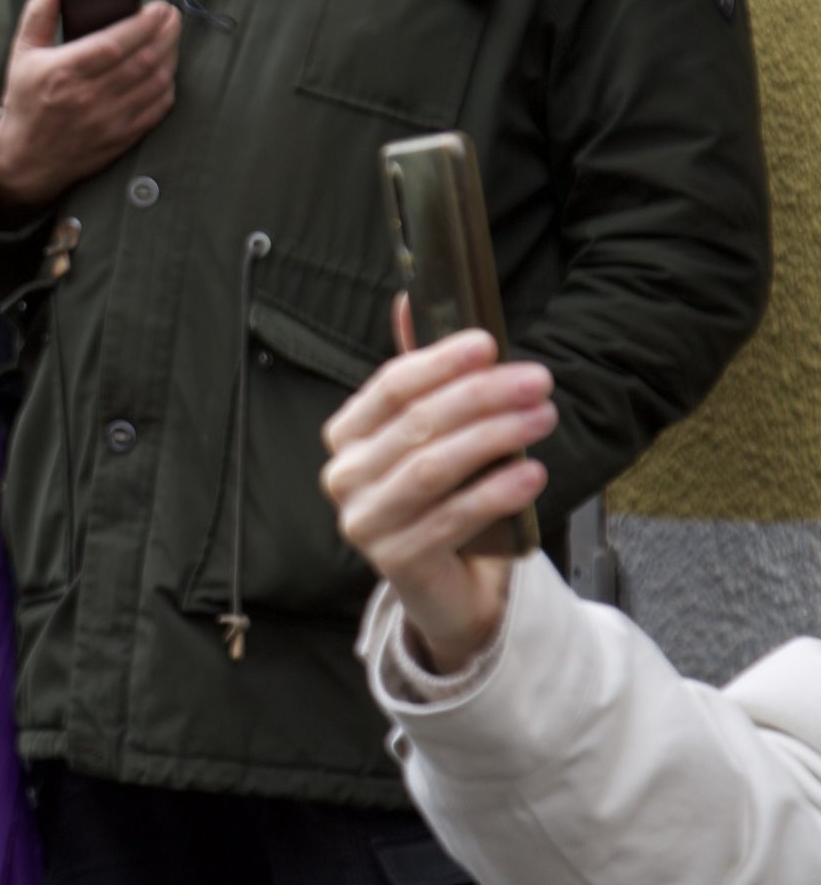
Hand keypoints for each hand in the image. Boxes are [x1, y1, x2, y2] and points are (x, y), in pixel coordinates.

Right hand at [0, 0, 180, 220]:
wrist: (23, 161)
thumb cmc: (25, 102)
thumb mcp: (22, 54)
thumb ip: (40, 12)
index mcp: (62, 73)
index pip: (115, 43)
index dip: (143, 23)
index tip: (159, 8)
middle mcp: (87, 98)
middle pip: (143, 60)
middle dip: (166, 33)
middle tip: (173, 16)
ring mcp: (107, 121)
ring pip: (156, 82)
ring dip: (170, 56)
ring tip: (170, 39)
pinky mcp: (121, 139)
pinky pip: (158, 108)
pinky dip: (167, 86)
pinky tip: (165, 71)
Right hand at [321, 317, 555, 672]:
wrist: (447, 584)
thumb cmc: (442, 497)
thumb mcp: (432, 432)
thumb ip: (422, 375)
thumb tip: (410, 300)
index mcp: (346, 436)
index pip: (389, 388)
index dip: (439, 363)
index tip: (488, 344)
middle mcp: (344, 477)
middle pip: (416, 424)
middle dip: (481, 396)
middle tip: (537, 381)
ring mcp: (364, 521)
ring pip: (433, 467)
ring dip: (494, 437)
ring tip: (541, 419)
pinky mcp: (394, 560)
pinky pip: (451, 517)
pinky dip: (495, 492)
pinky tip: (531, 472)